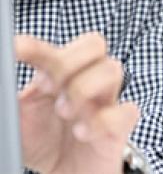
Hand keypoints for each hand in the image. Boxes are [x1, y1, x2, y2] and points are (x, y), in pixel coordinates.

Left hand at [15, 32, 139, 173]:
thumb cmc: (43, 143)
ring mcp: (106, 101)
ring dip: (84, 87)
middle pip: (95, 43)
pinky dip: (102, 121)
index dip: (36, 47)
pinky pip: (126, 111)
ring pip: (112, 69)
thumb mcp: (18, 119)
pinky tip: (81, 133)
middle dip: (68, 61)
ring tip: (64, 111)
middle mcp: (88, 80)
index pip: (57, 48)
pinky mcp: (119, 126)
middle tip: (47, 87)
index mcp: (61, 74)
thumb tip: (1, 77)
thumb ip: (11, 100)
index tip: (15, 50)